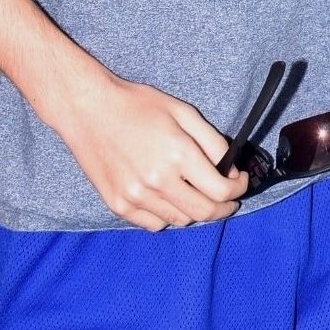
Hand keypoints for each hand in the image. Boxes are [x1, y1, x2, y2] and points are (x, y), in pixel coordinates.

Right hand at [52, 68, 246, 231]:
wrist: (89, 110)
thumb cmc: (138, 105)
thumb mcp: (183, 112)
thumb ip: (212, 142)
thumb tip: (229, 169)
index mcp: (178, 153)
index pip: (221, 190)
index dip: (238, 189)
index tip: (240, 182)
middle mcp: (158, 181)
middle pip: (204, 212)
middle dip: (224, 208)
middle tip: (229, 199)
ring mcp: (136, 197)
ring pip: (180, 221)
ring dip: (196, 211)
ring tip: (197, 194)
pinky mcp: (118, 205)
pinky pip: (154, 225)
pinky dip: (168, 216)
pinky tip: (169, 198)